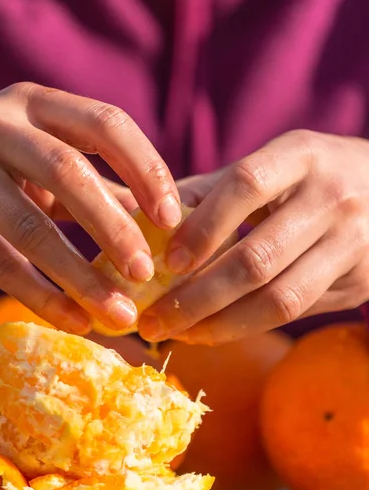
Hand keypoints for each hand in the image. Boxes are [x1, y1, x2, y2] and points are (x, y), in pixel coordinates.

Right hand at [0, 83, 180, 333]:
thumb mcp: (51, 157)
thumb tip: (165, 227)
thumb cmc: (9, 163)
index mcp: (38, 103)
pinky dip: (41, 295)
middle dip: (112, 227)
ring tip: (119, 314)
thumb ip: (102, 183)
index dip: (145, 169)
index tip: (172, 219)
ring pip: (29, 226)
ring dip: (80, 276)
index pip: (106, 123)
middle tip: (145, 273)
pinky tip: (76, 320)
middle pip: (67, 172)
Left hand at [138, 130, 368, 344]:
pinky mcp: (359, 282)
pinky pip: (296, 313)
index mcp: (300, 156)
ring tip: (179, 333)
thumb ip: (213, 189)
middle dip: (197, 297)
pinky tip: (215, 330)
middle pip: (257, 258)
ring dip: (220, 325)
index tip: (165, 262)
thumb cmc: (311, 176)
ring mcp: (351, 243)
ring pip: (279, 299)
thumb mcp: (272, 165)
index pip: (245, 186)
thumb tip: (142, 217)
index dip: (202, 227)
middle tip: (153, 320)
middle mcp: (331, 198)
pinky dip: (248, 327)